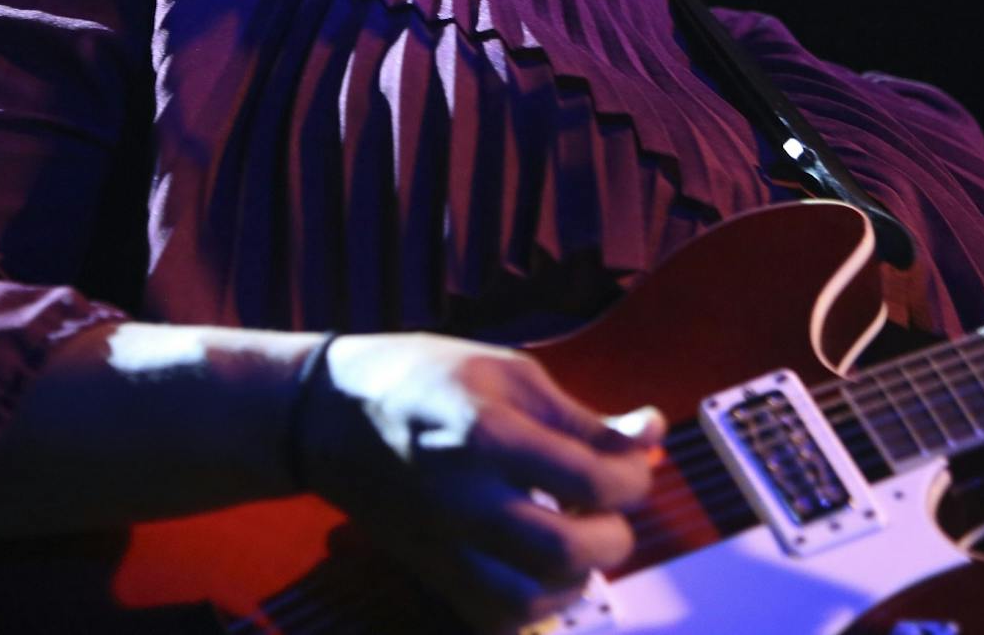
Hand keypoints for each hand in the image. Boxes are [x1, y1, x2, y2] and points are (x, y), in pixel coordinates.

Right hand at [291, 332, 664, 632]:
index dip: (632, 478)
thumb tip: (652, 434)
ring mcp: (441, 544)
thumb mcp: (509, 374)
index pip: (590, 480)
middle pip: (564, 550)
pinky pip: (494, 620)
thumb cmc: (426, 378)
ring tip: (575, 538)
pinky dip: (533, 605)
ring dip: (575, 578)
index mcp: (486, 434)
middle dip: (611, 537)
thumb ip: (583, 417)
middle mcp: (462, 498)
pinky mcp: (430, 572)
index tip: (630, 465)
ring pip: (529, 602)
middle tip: (605, 512)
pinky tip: (540, 568)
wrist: (331, 416)